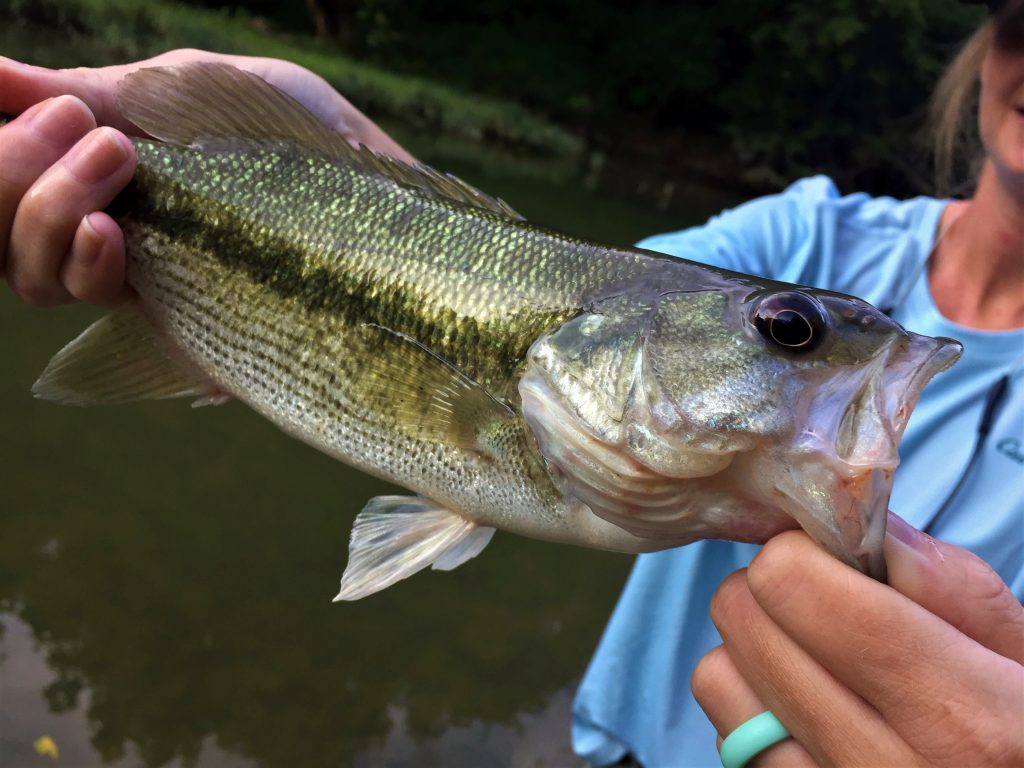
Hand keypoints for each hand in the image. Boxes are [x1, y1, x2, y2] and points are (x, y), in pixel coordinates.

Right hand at [0, 49, 413, 307]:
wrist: (363, 164)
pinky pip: (107, 312)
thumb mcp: (179, 87)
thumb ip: (86, 91)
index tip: (44, 113)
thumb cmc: (282, 122)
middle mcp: (109, 237)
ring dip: (51, 212)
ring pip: (42, 280)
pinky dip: (89, 265)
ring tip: (118, 156)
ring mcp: (146, 281)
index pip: (4, 198)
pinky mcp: (187, 321)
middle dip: (18, 180)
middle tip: (90, 131)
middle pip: (8, 247)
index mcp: (97, 182)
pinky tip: (113, 231)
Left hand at [692, 513, 1023, 765]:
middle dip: (777, 587)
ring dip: (755, 645)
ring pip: (716, 673)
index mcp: (957, 713)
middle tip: (826, 599)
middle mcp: (878, 765)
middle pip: (742, 615)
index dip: (805, 550)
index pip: (794, 584)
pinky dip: (751, 700)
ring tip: (813, 651)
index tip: (837, 558)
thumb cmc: (1020, 730)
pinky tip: (803, 702)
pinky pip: (725, 726)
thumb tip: (860, 525)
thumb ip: (952, 586)